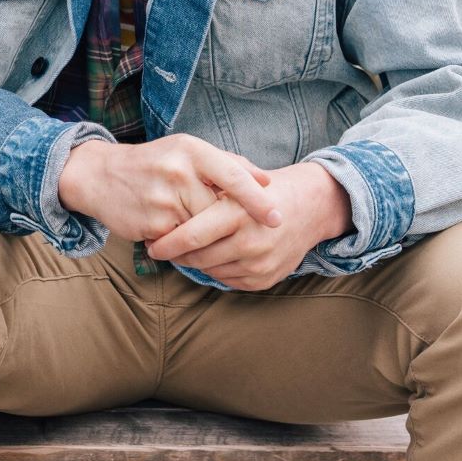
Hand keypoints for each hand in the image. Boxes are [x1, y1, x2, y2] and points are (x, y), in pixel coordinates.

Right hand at [57, 134, 280, 244]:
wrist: (99, 175)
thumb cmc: (154, 163)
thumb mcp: (187, 151)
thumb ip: (227, 164)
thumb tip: (266, 180)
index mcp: (191, 150)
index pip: (234, 176)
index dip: (258, 200)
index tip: (277, 218)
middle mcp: (178, 171)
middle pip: (220, 210)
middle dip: (223, 222)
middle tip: (219, 224)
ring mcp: (164, 199)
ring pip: (202, 230)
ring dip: (201, 233)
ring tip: (183, 219)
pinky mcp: (152, 224)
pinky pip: (181, 243)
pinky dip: (181, 241)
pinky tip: (165, 226)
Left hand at [144, 161, 353, 290]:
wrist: (310, 207)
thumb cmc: (263, 189)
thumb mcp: (235, 180)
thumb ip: (203, 191)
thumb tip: (162, 207)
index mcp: (239, 212)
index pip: (192, 236)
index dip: (166, 243)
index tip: (151, 244)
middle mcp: (251, 241)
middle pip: (198, 257)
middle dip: (175, 255)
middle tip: (160, 249)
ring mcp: (260, 264)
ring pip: (210, 271)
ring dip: (194, 262)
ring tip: (184, 250)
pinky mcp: (264, 280)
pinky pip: (227, 280)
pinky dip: (214, 269)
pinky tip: (211, 256)